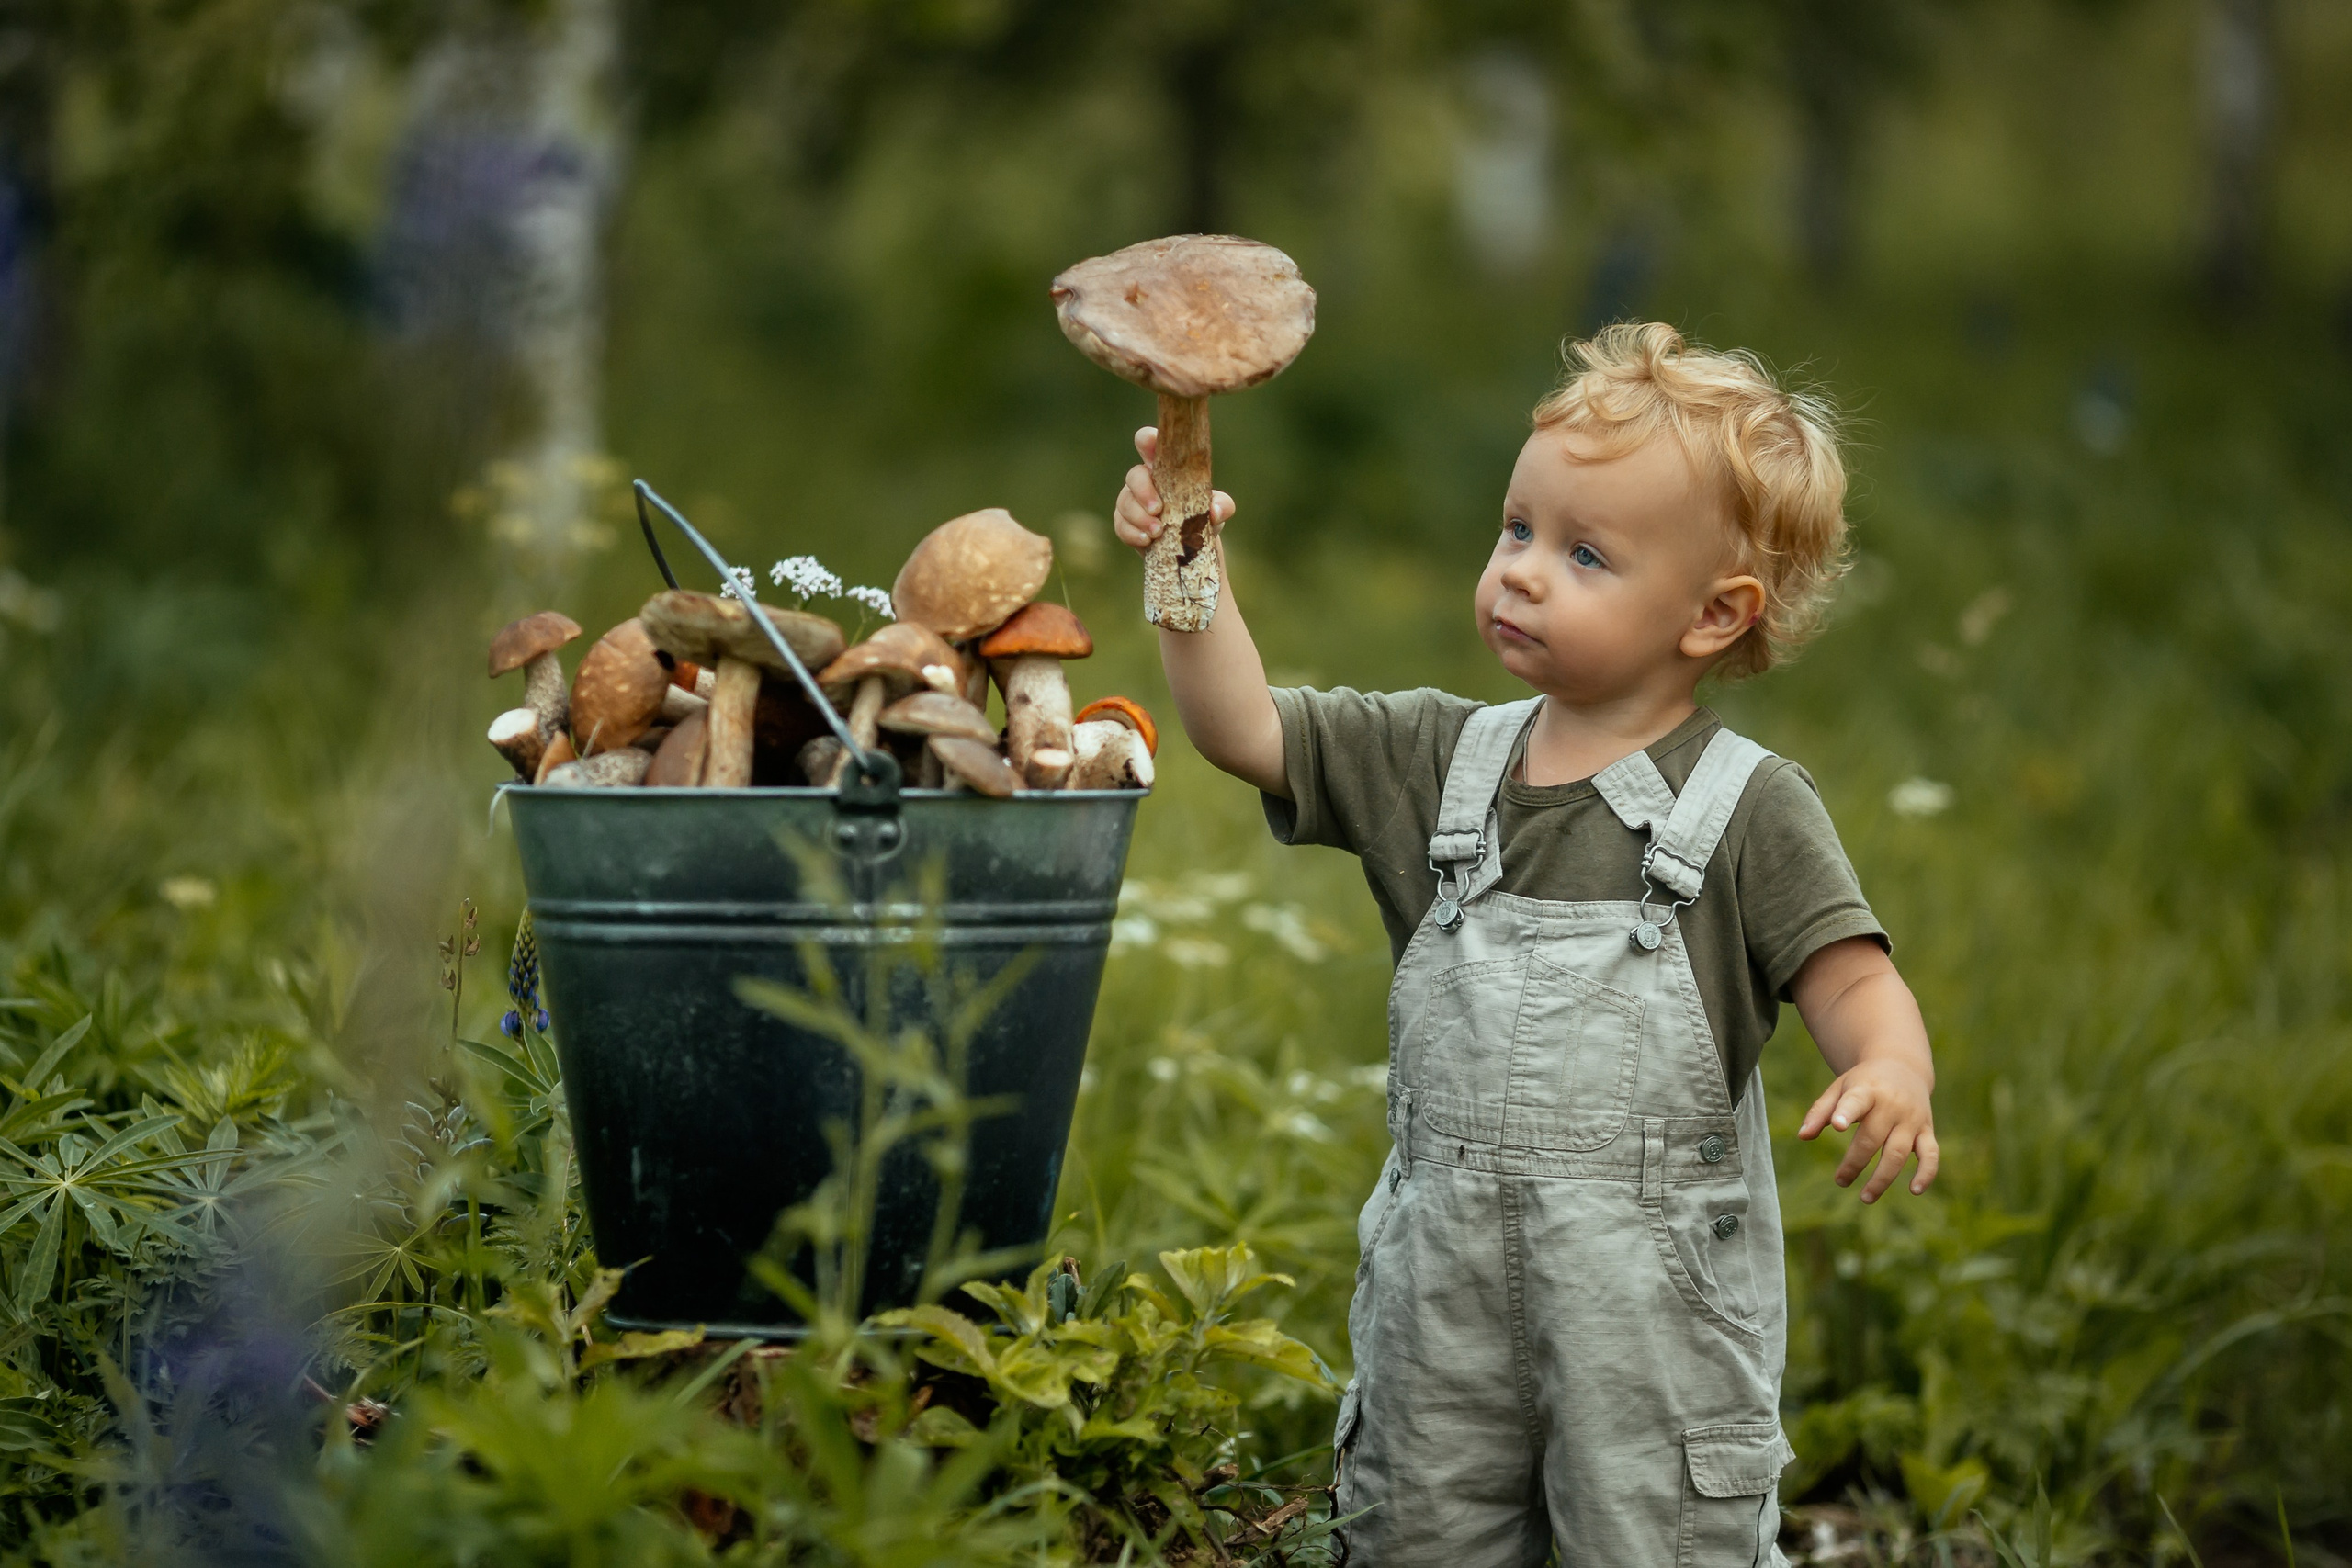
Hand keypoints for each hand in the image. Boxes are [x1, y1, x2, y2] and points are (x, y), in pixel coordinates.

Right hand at [1112, 427, 1235, 552]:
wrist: (1189, 549)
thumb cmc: (1200, 519)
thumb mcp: (1216, 512)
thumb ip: (1222, 506)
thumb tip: (1214, 511)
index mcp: (1164, 468)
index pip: (1149, 444)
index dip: (1147, 439)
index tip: (1149, 441)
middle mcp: (1144, 481)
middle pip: (1134, 475)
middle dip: (1143, 491)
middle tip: (1158, 509)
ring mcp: (1131, 502)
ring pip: (1125, 502)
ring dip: (1140, 517)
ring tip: (1157, 532)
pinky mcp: (1125, 523)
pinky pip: (1121, 525)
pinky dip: (1133, 533)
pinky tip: (1146, 541)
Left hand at [1797, 1056, 1939, 1201]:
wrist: (1903, 1067)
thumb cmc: (1863, 1082)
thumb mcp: (1839, 1088)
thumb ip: (1820, 1111)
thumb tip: (1802, 1136)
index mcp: (1867, 1089)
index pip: (1856, 1101)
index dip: (1846, 1112)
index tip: (1836, 1125)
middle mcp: (1892, 1104)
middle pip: (1873, 1138)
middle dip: (1855, 1163)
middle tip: (1840, 1181)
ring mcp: (1912, 1119)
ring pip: (1899, 1152)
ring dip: (1883, 1178)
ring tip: (1865, 1197)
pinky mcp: (1927, 1130)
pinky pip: (1931, 1154)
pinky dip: (1926, 1173)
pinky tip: (1914, 1190)